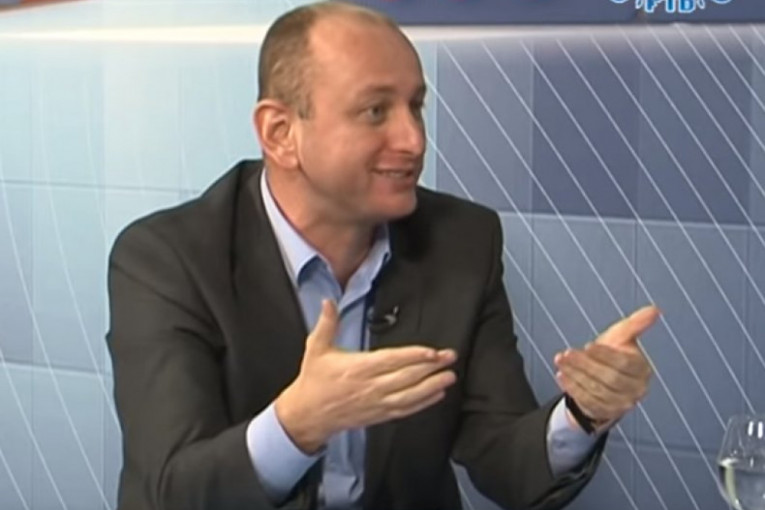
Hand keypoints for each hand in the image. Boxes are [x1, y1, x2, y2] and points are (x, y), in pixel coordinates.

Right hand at [275, 300, 456, 452]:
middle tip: (450, 358)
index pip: (391, 361)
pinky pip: (405, 410)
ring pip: (410, 396)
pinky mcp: (379, 415)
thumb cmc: (314, 381)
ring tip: (449, 377)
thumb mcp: (316, 348)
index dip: (414, 356)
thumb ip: (326, 324)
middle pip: (406, 377)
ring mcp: (376, 403)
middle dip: (431, 367)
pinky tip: (436, 395)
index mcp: (358, 368)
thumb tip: (328, 302)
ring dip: (432, 386)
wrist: (307, 414)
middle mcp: (370, 387)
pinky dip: (423, 403)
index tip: (432, 351)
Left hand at [553, 305, 659, 431]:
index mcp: (642, 369)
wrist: (601, 377)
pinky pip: (588, 402)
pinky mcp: (606, 413)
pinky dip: (573, 388)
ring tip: (561, 361)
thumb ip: (636, 324)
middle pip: (610, 378)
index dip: (605, 355)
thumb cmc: (613, 354)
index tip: (588, 345)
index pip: (624, 364)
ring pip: (597, 390)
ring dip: (576, 375)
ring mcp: (622, 404)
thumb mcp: (622, 336)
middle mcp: (636, 389)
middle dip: (586, 365)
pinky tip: (562, 375)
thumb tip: (655, 310)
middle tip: (567, 353)